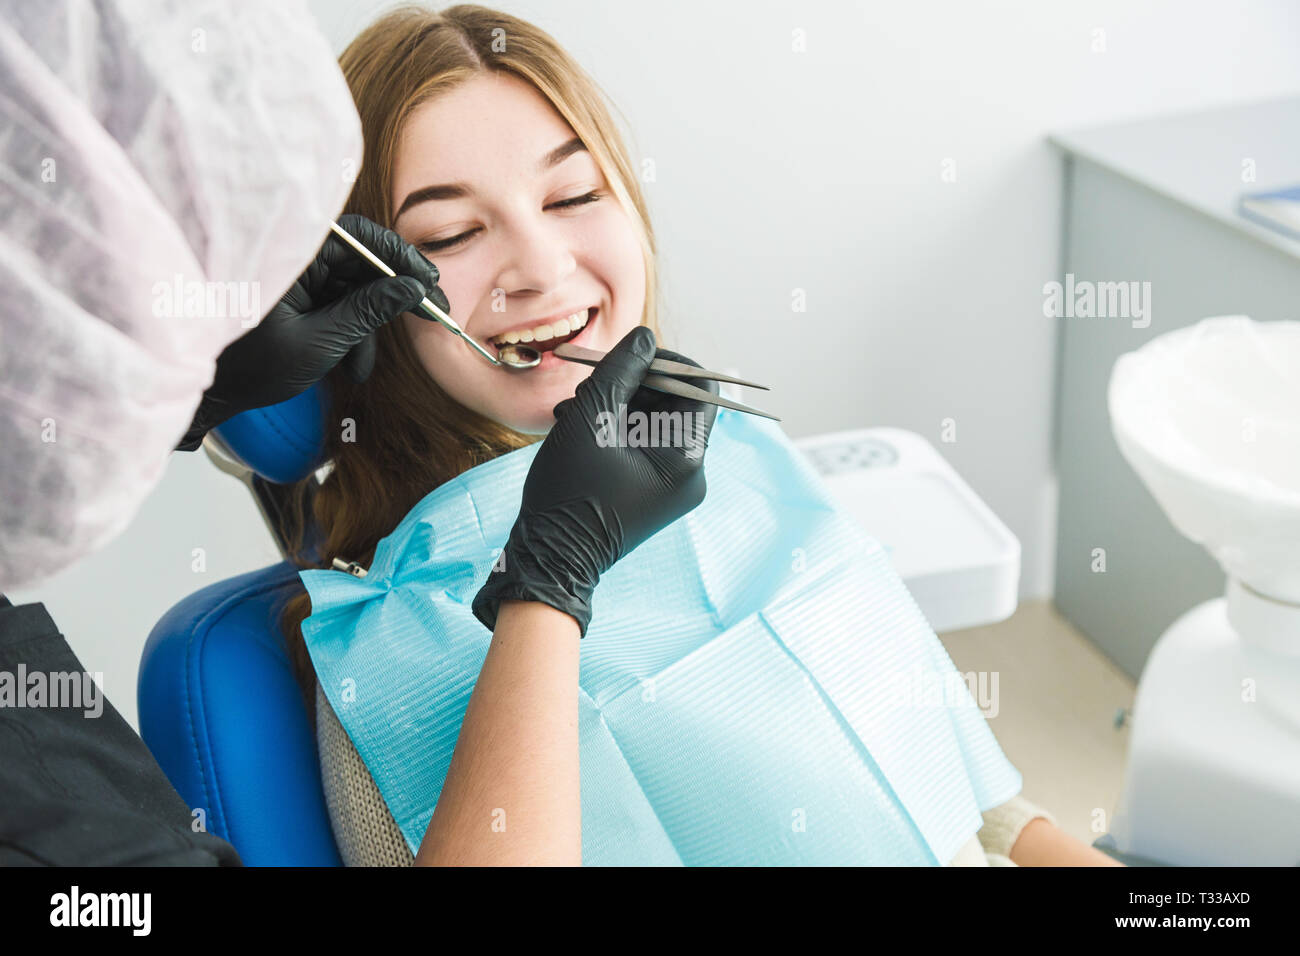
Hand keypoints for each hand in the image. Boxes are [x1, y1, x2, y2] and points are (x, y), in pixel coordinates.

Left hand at [176, 214, 448, 449]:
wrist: (213, 394)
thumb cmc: (251, 366)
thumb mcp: (319, 341)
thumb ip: (368, 312)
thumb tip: (413, 290)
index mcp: (293, 256)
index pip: (359, 236)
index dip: (399, 256)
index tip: (429, 282)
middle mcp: (297, 260)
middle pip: (363, 262)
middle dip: (393, 296)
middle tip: (430, 314)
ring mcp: (300, 280)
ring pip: (356, 290)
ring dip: (367, 330)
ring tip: (361, 368)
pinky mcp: (302, 300)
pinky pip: (341, 307)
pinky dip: (351, 336)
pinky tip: (350, 367)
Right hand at [472, 326, 719, 636]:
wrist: (550, 558)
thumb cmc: (569, 492)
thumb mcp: (591, 417)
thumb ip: (621, 370)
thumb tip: (645, 337)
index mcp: (686, 457)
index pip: (698, 389)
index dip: (666, 364)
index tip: (628, 358)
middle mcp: (691, 474)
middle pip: (675, 404)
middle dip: (632, 386)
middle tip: (590, 385)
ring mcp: (673, 487)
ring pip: (655, 423)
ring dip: (617, 406)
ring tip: (572, 411)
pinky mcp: (654, 494)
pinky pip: (645, 446)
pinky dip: (616, 431)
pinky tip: (577, 428)